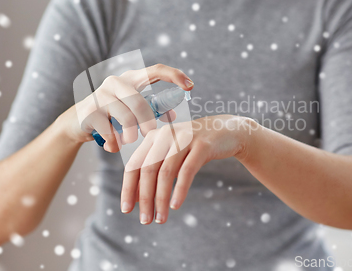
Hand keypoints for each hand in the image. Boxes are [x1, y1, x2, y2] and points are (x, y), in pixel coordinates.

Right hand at [57, 64, 193, 149]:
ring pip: (127, 119)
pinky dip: (115, 144)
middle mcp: (115, 82)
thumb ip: (152, 110)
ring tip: (128, 142)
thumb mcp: (132, 109)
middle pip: (141, 104)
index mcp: (131, 78)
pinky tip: (113, 146)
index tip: (191, 86)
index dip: (175, 76)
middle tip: (148, 135)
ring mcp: (101, 95)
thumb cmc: (112, 114)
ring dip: (131, 136)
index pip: (156, 70)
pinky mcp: (90, 111)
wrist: (78, 120)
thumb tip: (173, 116)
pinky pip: (110, 132)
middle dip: (148, 124)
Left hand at [120, 115, 251, 223]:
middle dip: (144, 198)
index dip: (128, 188)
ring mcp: (184, 138)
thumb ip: (154, 170)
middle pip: (147, 170)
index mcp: (153, 137)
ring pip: (166, 173)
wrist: (225, 130)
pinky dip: (179, 190)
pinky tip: (175, 205)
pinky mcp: (202, 145)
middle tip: (145, 221)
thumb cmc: (193, 147)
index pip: (133, 165)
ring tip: (160, 219)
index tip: (126, 210)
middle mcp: (165, 135)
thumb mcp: (170, 155)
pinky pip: (187, 171)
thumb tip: (136, 198)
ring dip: (160, 199)